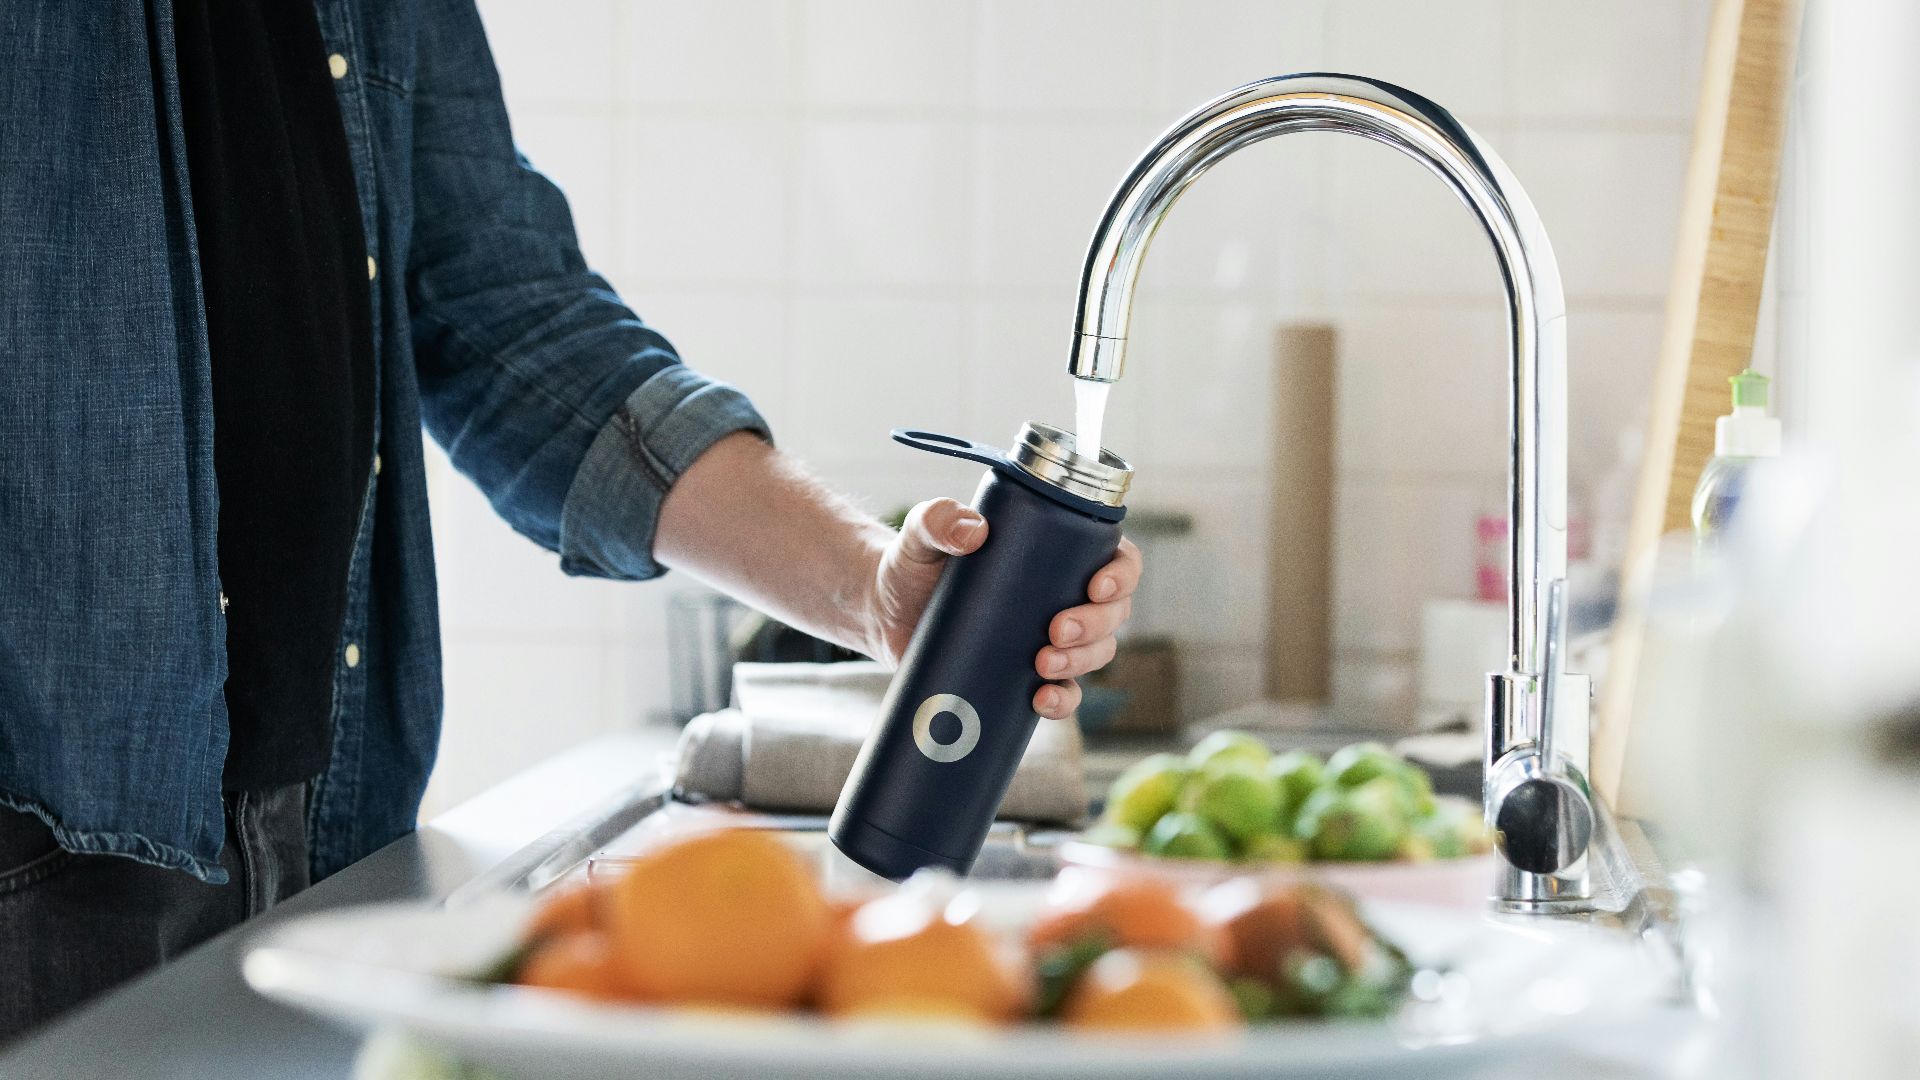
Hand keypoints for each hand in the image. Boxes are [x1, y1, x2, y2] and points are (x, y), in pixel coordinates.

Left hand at [864, 498, 1143, 719]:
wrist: (885, 612)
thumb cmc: (913, 563)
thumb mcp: (921, 534)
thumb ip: (937, 520)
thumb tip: (971, 531)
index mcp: (1058, 552)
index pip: (1116, 558)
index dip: (1122, 574)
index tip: (1097, 586)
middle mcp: (1063, 595)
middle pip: (1113, 613)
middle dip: (1096, 625)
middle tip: (1056, 630)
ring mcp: (1049, 639)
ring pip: (1096, 654)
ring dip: (1082, 662)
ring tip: (1042, 664)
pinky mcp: (1026, 675)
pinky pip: (1064, 694)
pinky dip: (1062, 701)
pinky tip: (1041, 700)